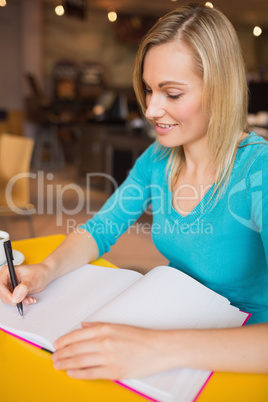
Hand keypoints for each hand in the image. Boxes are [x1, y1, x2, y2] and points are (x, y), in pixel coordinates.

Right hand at [0, 262, 51, 305]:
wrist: (45, 274)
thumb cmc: (39, 272)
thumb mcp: (32, 279)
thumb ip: (23, 288)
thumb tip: (16, 296)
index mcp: (7, 271)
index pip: (0, 285)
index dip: (6, 295)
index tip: (14, 300)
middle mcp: (6, 278)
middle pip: (2, 294)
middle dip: (13, 299)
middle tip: (24, 300)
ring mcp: (9, 285)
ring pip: (8, 299)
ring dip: (18, 301)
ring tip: (29, 298)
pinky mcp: (13, 291)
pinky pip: (13, 300)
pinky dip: (21, 302)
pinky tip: (29, 299)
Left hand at [53, 322, 173, 379]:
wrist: (159, 348)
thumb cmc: (142, 337)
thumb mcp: (119, 326)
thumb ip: (99, 325)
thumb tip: (84, 326)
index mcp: (105, 328)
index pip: (77, 334)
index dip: (64, 340)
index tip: (57, 344)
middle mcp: (104, 341)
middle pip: (75, 348)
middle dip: (61, 353)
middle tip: (54, 357)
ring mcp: (108, 357)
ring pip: (79, 361)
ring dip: (66, 364)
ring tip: (58, 365)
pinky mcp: (114, 370)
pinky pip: (90, 373)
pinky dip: (78, 373)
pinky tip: (72, 373)